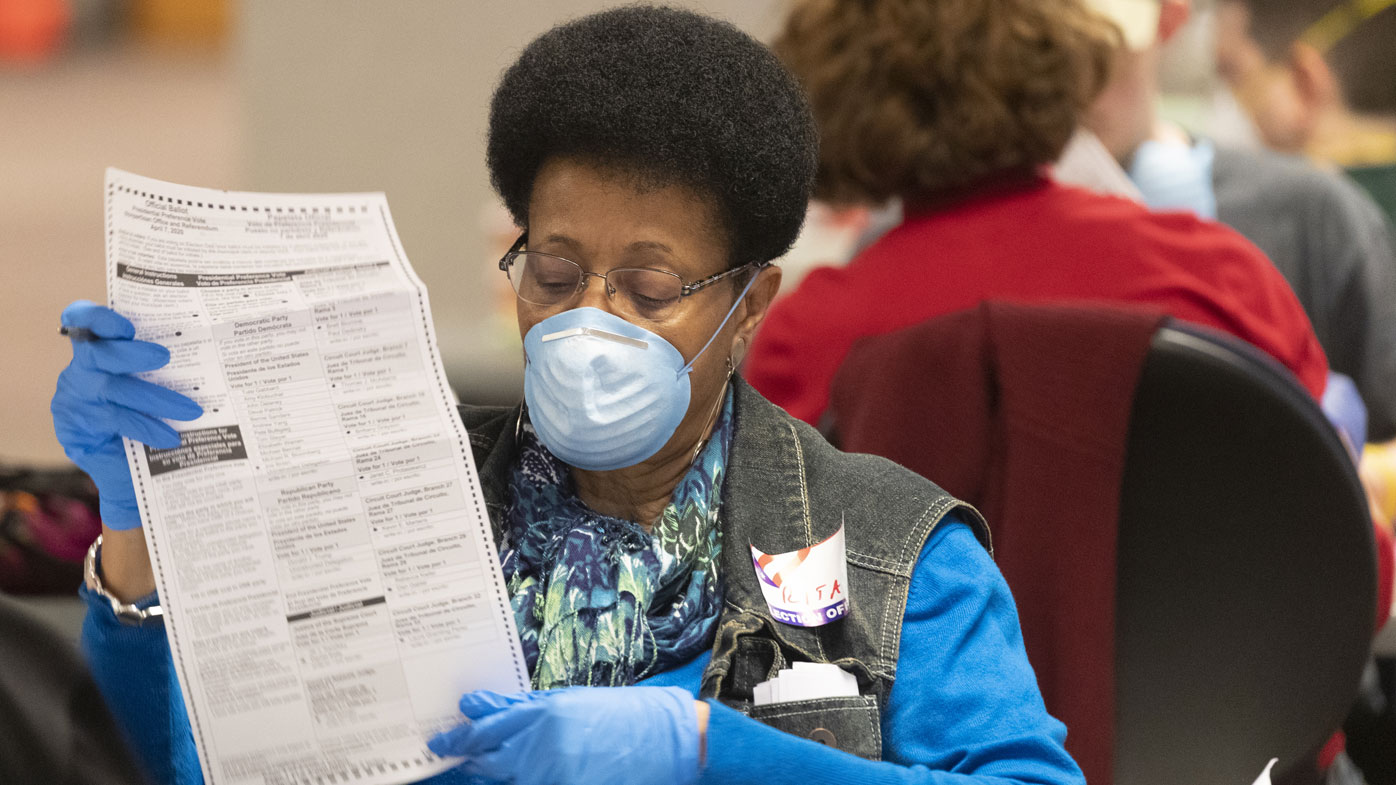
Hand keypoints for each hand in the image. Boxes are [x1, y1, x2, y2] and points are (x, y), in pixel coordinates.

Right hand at [51, 301, 201, 528]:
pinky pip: (113, 421)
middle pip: (97, 352)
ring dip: (154, 398)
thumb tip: (207, 350)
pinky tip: (171, 437)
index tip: (127, 325)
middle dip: (132, 353)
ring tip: (192, 410)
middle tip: (165, 356)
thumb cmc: (151, 419)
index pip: (84, 321)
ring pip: (112, 388)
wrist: (132, 475)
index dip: (98, 318)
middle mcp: (80, 371)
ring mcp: (73, 399)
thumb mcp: (156, 386)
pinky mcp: (74, 429)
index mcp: (96, 351)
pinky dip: (145, 427)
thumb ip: (162, 367)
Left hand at [427, 686, 700, 784]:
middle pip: (488, 762)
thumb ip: (524, 707)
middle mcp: (541, 747)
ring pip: (508, 781)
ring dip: (503, 775)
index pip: (484, 730)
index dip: (458, 738)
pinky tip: (537, 773)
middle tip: (466, 759)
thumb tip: (479, 707)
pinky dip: (528, 781)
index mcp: (542, 714)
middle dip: (474, 761)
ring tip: (521, 764)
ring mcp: (552, 777)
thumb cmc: (622, 716)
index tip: (441, 742)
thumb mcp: (571, 701)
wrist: (669, 740)